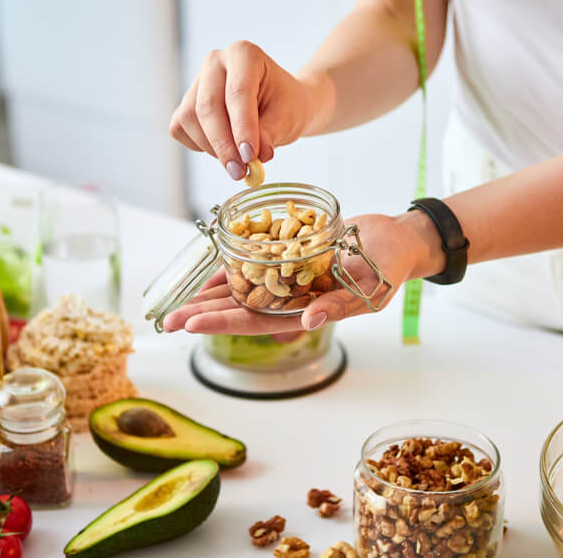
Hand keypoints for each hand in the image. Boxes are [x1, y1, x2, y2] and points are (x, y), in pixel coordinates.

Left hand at [163, 213, 438, 334]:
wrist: (395, 239)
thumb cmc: (390, 267)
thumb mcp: (370, 289)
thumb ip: (339, 305)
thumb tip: (308, 322)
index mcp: (307, 312)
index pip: (257, 322)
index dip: (222, 323)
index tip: (191, 325)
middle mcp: (292, 299)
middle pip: (239, 308)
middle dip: (204, 313)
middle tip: (167, 318)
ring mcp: (288, 278)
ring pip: (241, 288)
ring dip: (209, 293)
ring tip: (175, 300)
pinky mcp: (289, 255)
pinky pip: (254, 263)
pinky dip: (231, 265)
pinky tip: (207, 268)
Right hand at [169, 41, 327, 179]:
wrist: (280, 103)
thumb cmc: (286, 105)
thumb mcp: (289, 118)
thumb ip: (271, 134)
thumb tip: (254, 157)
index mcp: (244, 54)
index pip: (238, 92)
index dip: (242, 127)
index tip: (250, 156)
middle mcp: (215, 62)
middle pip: (208, 106)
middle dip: (223, 145)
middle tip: (240, 172)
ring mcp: (197, 81)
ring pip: (189, 118)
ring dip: (212, 148)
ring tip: (237, 163)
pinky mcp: (186, 101)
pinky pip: (180, 128)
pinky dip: (198, 146)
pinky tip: (222, 151)